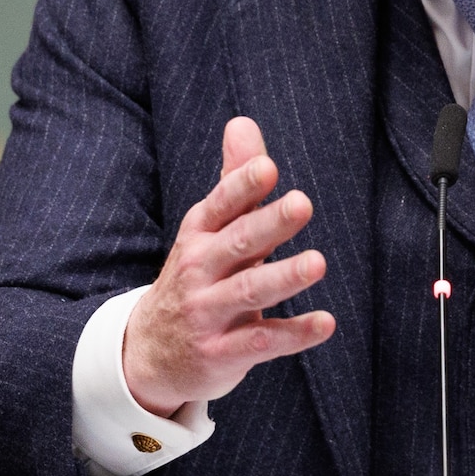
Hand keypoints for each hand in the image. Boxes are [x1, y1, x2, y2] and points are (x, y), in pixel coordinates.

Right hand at [123, 117, 334, 418]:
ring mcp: (208, 314)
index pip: (221, 205)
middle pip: (238, 243)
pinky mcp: (222, 353)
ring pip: (249, 292)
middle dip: (269, 223)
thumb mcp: (207, 231)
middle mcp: (199, 271)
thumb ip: (234, 181)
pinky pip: (261, 342)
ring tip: (318, 262)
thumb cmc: (195, 279)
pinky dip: (293, 334)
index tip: (269, 167)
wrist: (148, 354)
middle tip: (302, 204)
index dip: (242, 186)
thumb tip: (243, 122)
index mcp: (198, 235)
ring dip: (284, 277)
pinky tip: (326, 323)